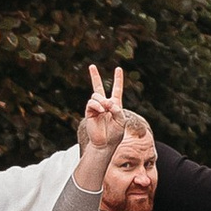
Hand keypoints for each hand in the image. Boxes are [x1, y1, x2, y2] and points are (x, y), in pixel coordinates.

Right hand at [74, 62, 125, 191]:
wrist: (105, 144)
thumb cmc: (115, 134)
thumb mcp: (121, 120)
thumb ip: (116, 109)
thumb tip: (105, 102)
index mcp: (115, 105)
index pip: (116, 90)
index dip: (118, 80)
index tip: (118, 69)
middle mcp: (104, 105)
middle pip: (98, 88)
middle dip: (94, 77)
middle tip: (91, 66)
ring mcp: (96, 108)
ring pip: (96, 96)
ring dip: (102, 101)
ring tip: (105, 109)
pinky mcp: (89, 112)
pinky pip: (91, 103)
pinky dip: (97, 105)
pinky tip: (101, 110)